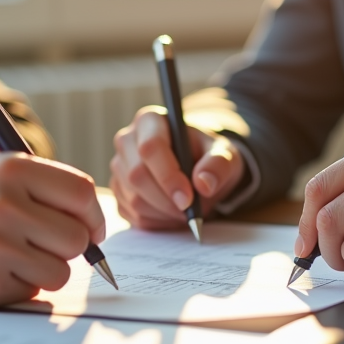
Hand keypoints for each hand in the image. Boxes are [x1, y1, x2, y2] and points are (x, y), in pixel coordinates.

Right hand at [0, 153, 105, 307]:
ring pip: (60, 271)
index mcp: (10, 169)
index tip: (89, 229)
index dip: (92, 216)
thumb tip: (96, 226)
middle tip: (39, 245)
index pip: (81, 193)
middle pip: (76, 238)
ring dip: (44, 270)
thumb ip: (45, 188)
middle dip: (66, 247)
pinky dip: (18, 287)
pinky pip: (31, 293)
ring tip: (11, 257)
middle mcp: (3, 204)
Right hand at [109, 106, 246, 228]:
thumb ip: (218, 165)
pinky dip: (156, 222)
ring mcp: (119, 167)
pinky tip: (172, 214)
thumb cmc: (208, 156)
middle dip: (166, 200)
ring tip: (185, 211)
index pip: (150, 148)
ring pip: (133, 199)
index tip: (188, 199)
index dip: (168, 176)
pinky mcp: (117, 190)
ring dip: (163, 213)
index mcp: (151, 121)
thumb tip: (203, 184)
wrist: (198, 169)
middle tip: (191, 211)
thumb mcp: (225, 155)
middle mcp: (127, 140)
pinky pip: (132, 214)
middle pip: (136, 175)